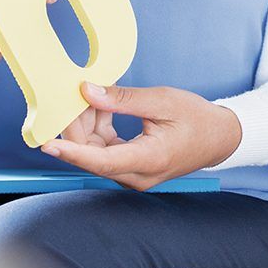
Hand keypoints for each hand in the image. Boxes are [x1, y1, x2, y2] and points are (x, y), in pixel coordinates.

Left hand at [41, 82, 242, 190]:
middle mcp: (138, 175)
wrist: (219, 137)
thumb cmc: (197, 118)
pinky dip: (100, 131)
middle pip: (94, 156)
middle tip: (74, 96)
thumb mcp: (162, 100)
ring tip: (93, 98)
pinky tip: (103, 110)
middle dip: (79, 127)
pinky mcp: (133, 169)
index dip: (72, 153)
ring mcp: (134, 175)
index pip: (102, 161)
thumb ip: (122, 99)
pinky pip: (106, 153)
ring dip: (89, 127)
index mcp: (149, 159)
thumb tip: (87, 92)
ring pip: (97, 154)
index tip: (48, 144)